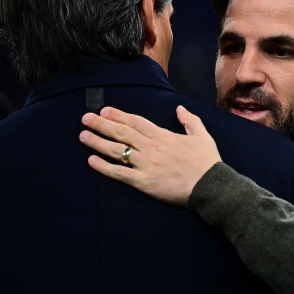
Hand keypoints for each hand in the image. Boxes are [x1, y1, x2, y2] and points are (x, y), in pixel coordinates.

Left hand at [79, 106, 221, 205]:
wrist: (210, 185)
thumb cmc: (207, 161)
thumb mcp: (202, 135)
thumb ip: (189, 120)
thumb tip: (179, 108)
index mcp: (163, 135)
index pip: (135, 122)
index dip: (118, 115)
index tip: (104, 111)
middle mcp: (150, 147)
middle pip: (121, 133)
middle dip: (102, 124)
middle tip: (85, 118)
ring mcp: (145, 164)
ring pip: (117, 151)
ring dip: (98, 142)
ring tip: (83, 136)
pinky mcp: (143, 182)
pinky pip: (120, 173)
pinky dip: (104, 167)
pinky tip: (91, 161)